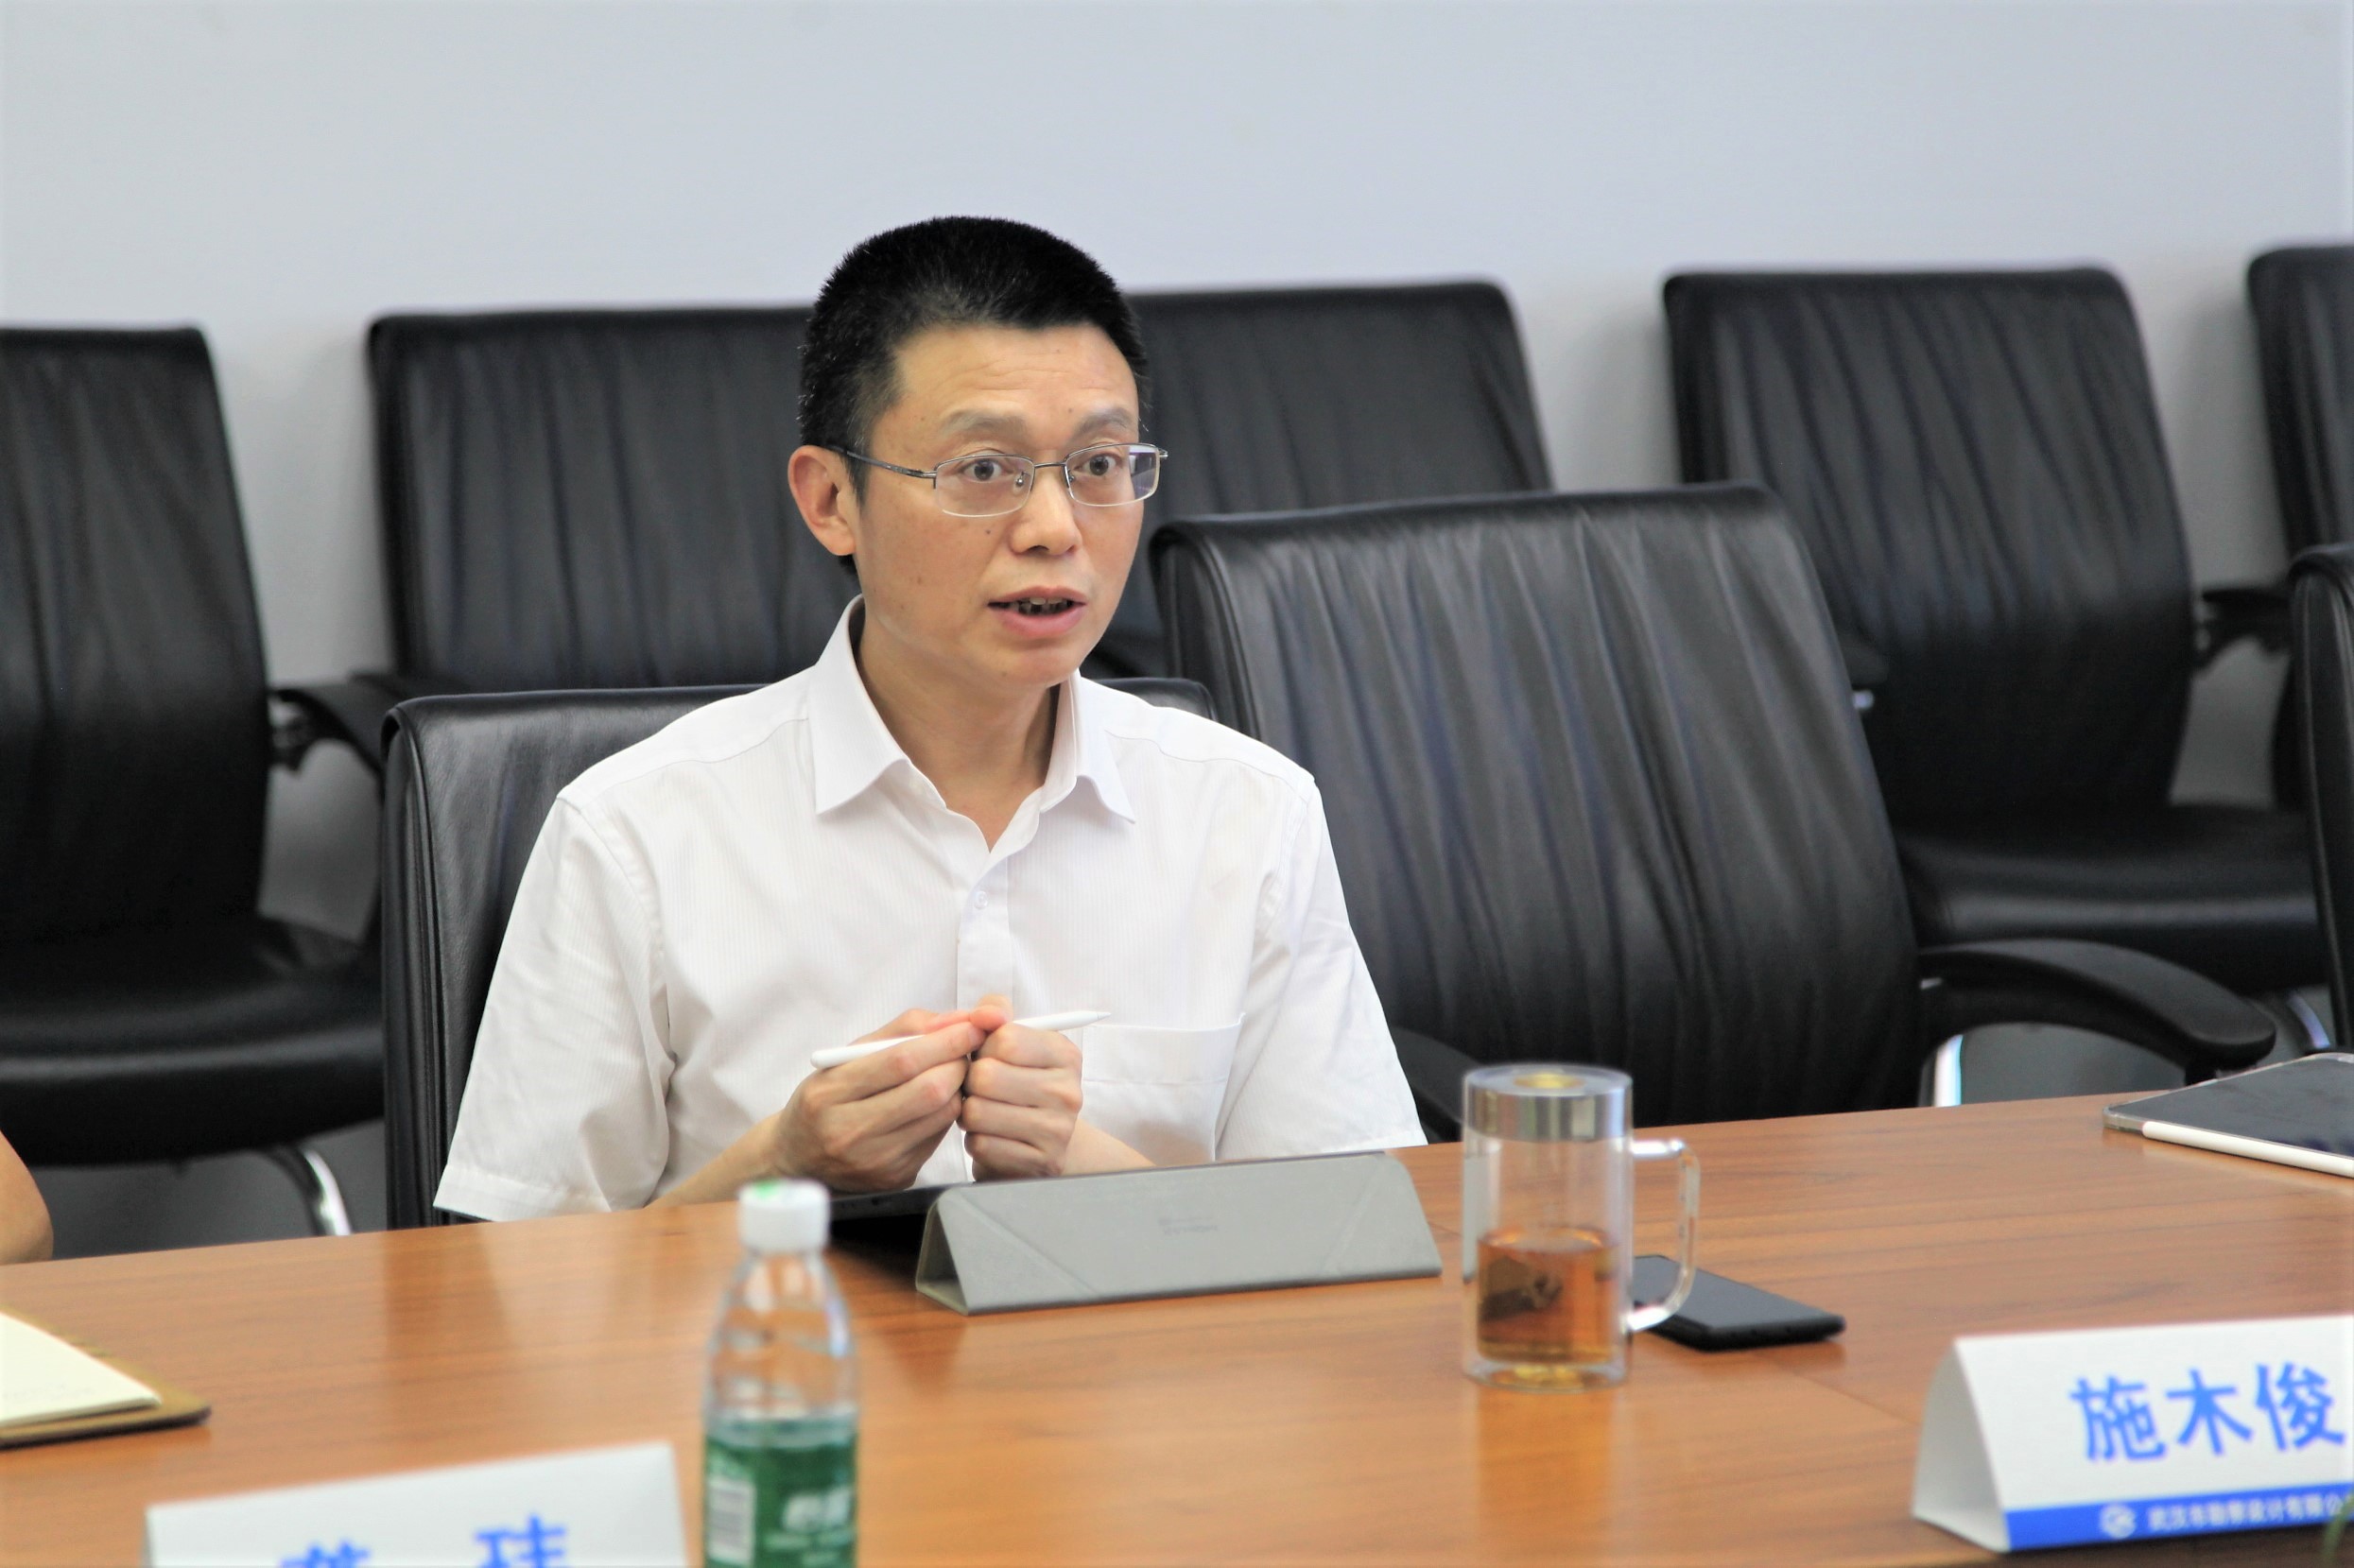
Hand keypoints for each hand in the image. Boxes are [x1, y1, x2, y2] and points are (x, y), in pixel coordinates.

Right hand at [769, 1009, 980, 1191]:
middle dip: (958, 1063)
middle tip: (967, 1049)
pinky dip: (946, 1112)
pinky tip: (938, 1102)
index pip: (901, 1061)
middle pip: (928, 1091)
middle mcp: (849, 1132)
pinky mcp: (895, 1178)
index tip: (972, 1025)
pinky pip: (938, 1137)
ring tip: (953, 1071)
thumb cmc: (827, 1098)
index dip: (944, 1041)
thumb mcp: (848, 1056)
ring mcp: (874, 1161)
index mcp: (829, 1094)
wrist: (799, 1158)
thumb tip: (956, 1019)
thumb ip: (900, 1030)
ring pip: (940, 1115)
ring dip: (958, 1088)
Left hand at [959, 994, 1084, 1179]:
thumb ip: (994, 1012)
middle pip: (986, 1076)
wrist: (1041, 1143)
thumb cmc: (1017, 1082)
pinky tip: (990, 1135)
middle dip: (970, 1082)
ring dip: (968, 1112)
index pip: (1005, 1039)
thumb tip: (983, 1013)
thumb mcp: (1013, 1040)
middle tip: (979, 1089)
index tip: (988, 1057)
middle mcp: (1068, 1092)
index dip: (983, 1047)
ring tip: (982, 1111)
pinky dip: (975, 1139)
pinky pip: (979, 1144)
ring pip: (977, 1112)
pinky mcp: (1039, 1163)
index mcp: (1065, 1054)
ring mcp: (1057, 1131)